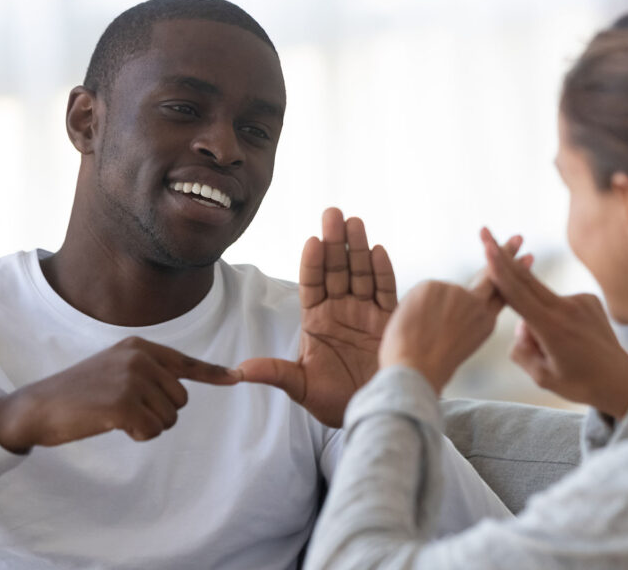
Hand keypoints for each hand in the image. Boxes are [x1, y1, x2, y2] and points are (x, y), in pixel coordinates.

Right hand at [0, 336, 238, 452]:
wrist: (38, 407)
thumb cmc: (78, 393)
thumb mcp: (115, 369)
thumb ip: (148, 373)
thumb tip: (182, 389)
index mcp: (139, 347)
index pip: (185, 362)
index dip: (213, 373)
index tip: (236, 377)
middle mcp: (139, 358)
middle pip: (180, 400)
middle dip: (159, 413)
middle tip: (126, 410)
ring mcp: (131, 379)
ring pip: (168, 418)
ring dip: (147, 426)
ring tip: (114, 415)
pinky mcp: (123, 404)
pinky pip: (152, 431)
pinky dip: (137, 435)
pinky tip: (112, 426)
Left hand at [237, 208, 395, 426]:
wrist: (373, 413)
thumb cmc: (333, 401)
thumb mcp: (300, 387)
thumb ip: (275, 373)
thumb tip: (238, 371)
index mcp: (316, 320)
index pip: (312, 283)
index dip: (312, 263)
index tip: (311, 241)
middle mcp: (341, 310)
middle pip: (337, 270)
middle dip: (335, 242)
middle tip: (332, 214)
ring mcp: (366, 312)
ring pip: (361, 274)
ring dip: (358, 248)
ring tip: (355, 223)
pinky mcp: (389, 321)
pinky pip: (386, 291)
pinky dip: (383, 272)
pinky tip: (378, 251)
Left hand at [379, 236, 526, 392]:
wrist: (415, 372)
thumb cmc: (428, 368)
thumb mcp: (457, 344)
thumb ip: (461, 320)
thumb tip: (454, 300)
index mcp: (485, 323)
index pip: (501, 293)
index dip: (512, 275)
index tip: (525, 257)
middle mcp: (477, 305)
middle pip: (491, 275)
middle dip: (505, 254)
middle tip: (517, 238)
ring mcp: (457, 293)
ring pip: (439, 292)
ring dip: (426, 308)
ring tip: (419, 333)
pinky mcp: (434, 285)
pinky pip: (421, 292)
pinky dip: (412, 306)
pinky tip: (412, 324)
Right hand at [481, 228, 627, 418]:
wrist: (622, 382)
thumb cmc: (579, 384)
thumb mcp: (541, 376)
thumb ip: (521, 349)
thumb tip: (521, 325)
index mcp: (552, 328)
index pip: (518, 294)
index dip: (499, 270)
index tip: (487, 248)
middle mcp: (567, 308)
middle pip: (525, 278)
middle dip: (502, 256)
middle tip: (484, 232)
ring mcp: (581, 301)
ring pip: (540, 298)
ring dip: (534, 313)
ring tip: (558, 350)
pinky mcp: (590, 300)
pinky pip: (558, 303)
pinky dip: (553, 316)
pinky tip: (571, 339)